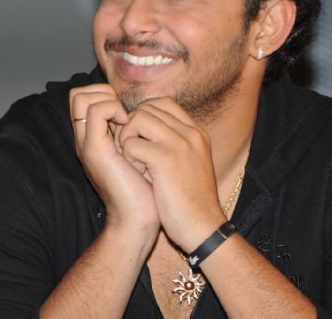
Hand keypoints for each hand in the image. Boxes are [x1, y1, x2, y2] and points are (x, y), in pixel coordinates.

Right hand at [70, 84, 159, 234]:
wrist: (139, 218)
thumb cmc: (145, 188)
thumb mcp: (138, 152)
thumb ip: (132, 133)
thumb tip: (142, 111)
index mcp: (94, 138)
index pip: (84, 97)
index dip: (105, 93)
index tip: (128, 112)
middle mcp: (84, 138)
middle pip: (78, 94)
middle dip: (104, 92)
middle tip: (126, 113)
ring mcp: (86, 143)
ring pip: (81, 97)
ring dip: (108, 100)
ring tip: (126, 120)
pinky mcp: (94, 149)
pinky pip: (96, 111)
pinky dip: (114, 109)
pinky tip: (129, 126)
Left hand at [118, 97, 225, 251]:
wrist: (203, 228)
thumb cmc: (190, 201)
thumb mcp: (189, 164)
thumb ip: (175, 143)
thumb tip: (147, 127)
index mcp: (196, 133)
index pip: (163, 103)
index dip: (143, 117)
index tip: (140, 140)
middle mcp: (190, 133)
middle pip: (146, 109)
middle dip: (132, 129)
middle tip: (134, 154)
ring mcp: (180, 144)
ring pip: (137, 121)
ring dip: (128, 141)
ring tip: (136, 163)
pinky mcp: (167, 160)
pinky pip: (132, 144)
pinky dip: (128, 158)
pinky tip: (138, 174)